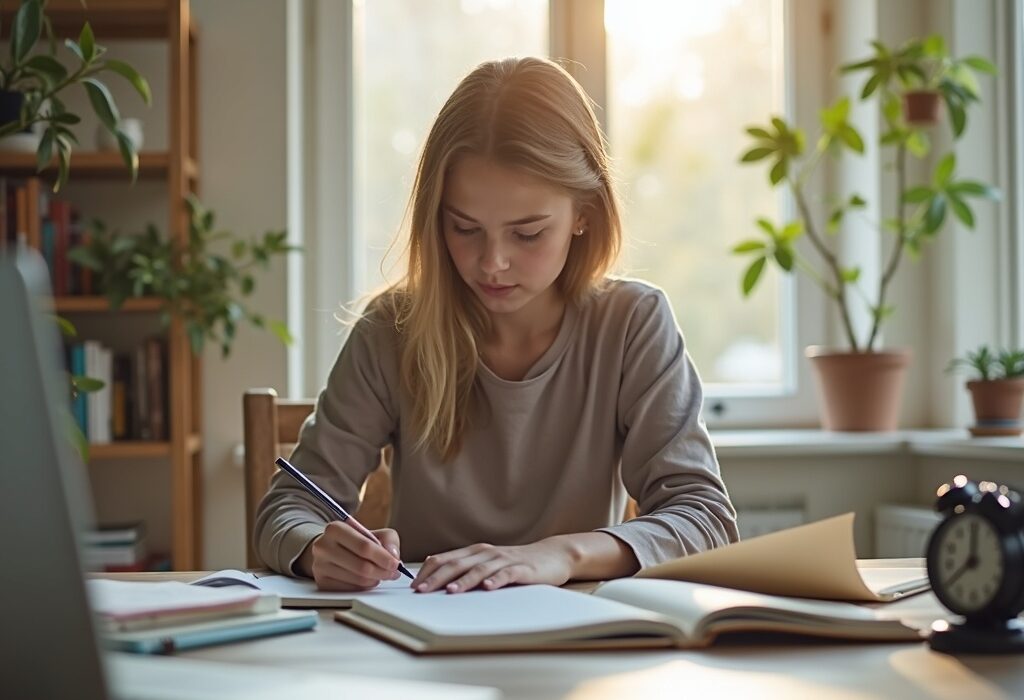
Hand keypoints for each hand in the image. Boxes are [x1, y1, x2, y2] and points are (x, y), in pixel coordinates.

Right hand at [295, 522, 402, 590]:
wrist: (331, 549)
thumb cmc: (355, 541)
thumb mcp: (374, 533)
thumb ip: (388, 540)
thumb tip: (393, 556)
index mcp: (335, 529)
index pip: (364, 547)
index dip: (383, 557)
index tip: (395, 563)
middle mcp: (323, 546)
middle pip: (361, 566)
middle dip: (382, 571)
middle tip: (393, 573)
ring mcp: (320, 566)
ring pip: (357, 580)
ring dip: (375, 580)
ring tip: (381, 574)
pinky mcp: (321, 582)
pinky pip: (350, 590)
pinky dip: (364, 587)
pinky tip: (367, 580)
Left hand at [412, 539, 575, 593]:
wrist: (552, 555)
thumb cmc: (516, 562)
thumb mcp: (487, 561)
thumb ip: (465, 564)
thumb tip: (434, 566)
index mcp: (475, 552)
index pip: (445, 559)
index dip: (428, 572)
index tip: (414, 587)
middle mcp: (487, 553)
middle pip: (457, 564)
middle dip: (437, 578)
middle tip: (422, 592)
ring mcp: (504, 560)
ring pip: (479, 569)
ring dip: (464, 580)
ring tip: (450, 591)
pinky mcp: (522, 569)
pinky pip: (507, 574)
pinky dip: (496, 580)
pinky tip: (488, 588)